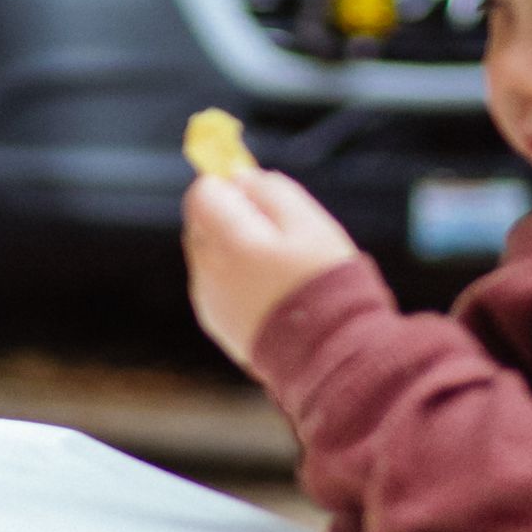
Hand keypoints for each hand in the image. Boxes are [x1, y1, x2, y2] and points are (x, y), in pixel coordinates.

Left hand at [182, 162, 363, 368]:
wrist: (330, 353)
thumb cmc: (326, 283)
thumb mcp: (310, 224)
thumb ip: (270, 191)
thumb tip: (240, 178)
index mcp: (229, 242)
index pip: (202, 193)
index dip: (226, 183)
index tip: (250, 187)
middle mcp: (207, 270)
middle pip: (201, 222)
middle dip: (229, 214)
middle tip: (273, 225)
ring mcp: (208, 298)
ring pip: (207, 253)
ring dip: (232, 246)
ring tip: (278, 263)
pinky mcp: (215, 321)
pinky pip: (215, 283)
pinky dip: (235, 276)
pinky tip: (271, 289)